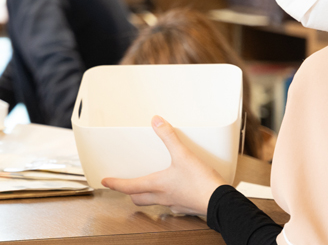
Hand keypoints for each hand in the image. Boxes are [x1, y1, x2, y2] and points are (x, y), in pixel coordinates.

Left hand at [101, 116, 225, 214]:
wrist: (222, 203)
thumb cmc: (201, 183)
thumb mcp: (183, 155)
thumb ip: (169, 137)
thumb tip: (157, 122)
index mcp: (156, 185)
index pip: (129, 187)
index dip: (115, 184)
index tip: (105, 182)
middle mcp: (162, 197)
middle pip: (138, 198)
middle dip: (129, 192)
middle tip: (124, 185)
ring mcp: (174, 203)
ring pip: (153, 202)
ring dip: (146, 195)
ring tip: (146, 185)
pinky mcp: (186, 206)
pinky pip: (170, 203)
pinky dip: (166, 197)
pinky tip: (173, 189)